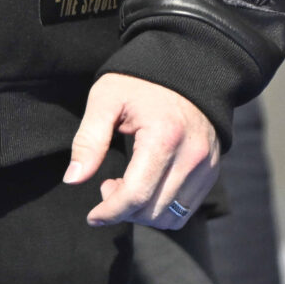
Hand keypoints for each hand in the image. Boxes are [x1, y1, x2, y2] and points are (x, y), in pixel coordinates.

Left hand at [67, 73, 219, 228]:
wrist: (185, 66)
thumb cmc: (139, 82)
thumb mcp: (106, 100)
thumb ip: (88, 140)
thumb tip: (73, 179)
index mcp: (164, 136)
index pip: (136, 195)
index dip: (110, 211)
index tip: (92, 216)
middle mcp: (192, 155)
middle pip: (153, 211)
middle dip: (123, 211)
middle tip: (107, 185)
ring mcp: (207, 165)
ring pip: (171, 217)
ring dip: (143, 214)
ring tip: (127, 186)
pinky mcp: (212, 171)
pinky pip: (187, 209)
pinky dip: (162, 210)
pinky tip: (147, 187)